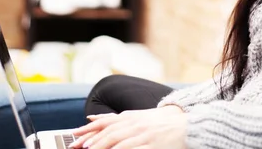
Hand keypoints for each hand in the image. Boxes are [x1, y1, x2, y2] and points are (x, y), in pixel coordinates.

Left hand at [71, 106, 186, 148]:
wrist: (185, 125)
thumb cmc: (159, 122)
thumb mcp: (136, 116)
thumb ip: (115, 118)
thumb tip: (92, 118)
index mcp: (130, 117)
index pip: (105, 123)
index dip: (89, 130)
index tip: (75, 137)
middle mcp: (135, 124)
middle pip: (110, 132)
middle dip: (93, 141)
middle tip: (80, 147)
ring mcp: (144, 135)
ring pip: (119, 141)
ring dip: (103, 147)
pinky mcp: (152, 145)